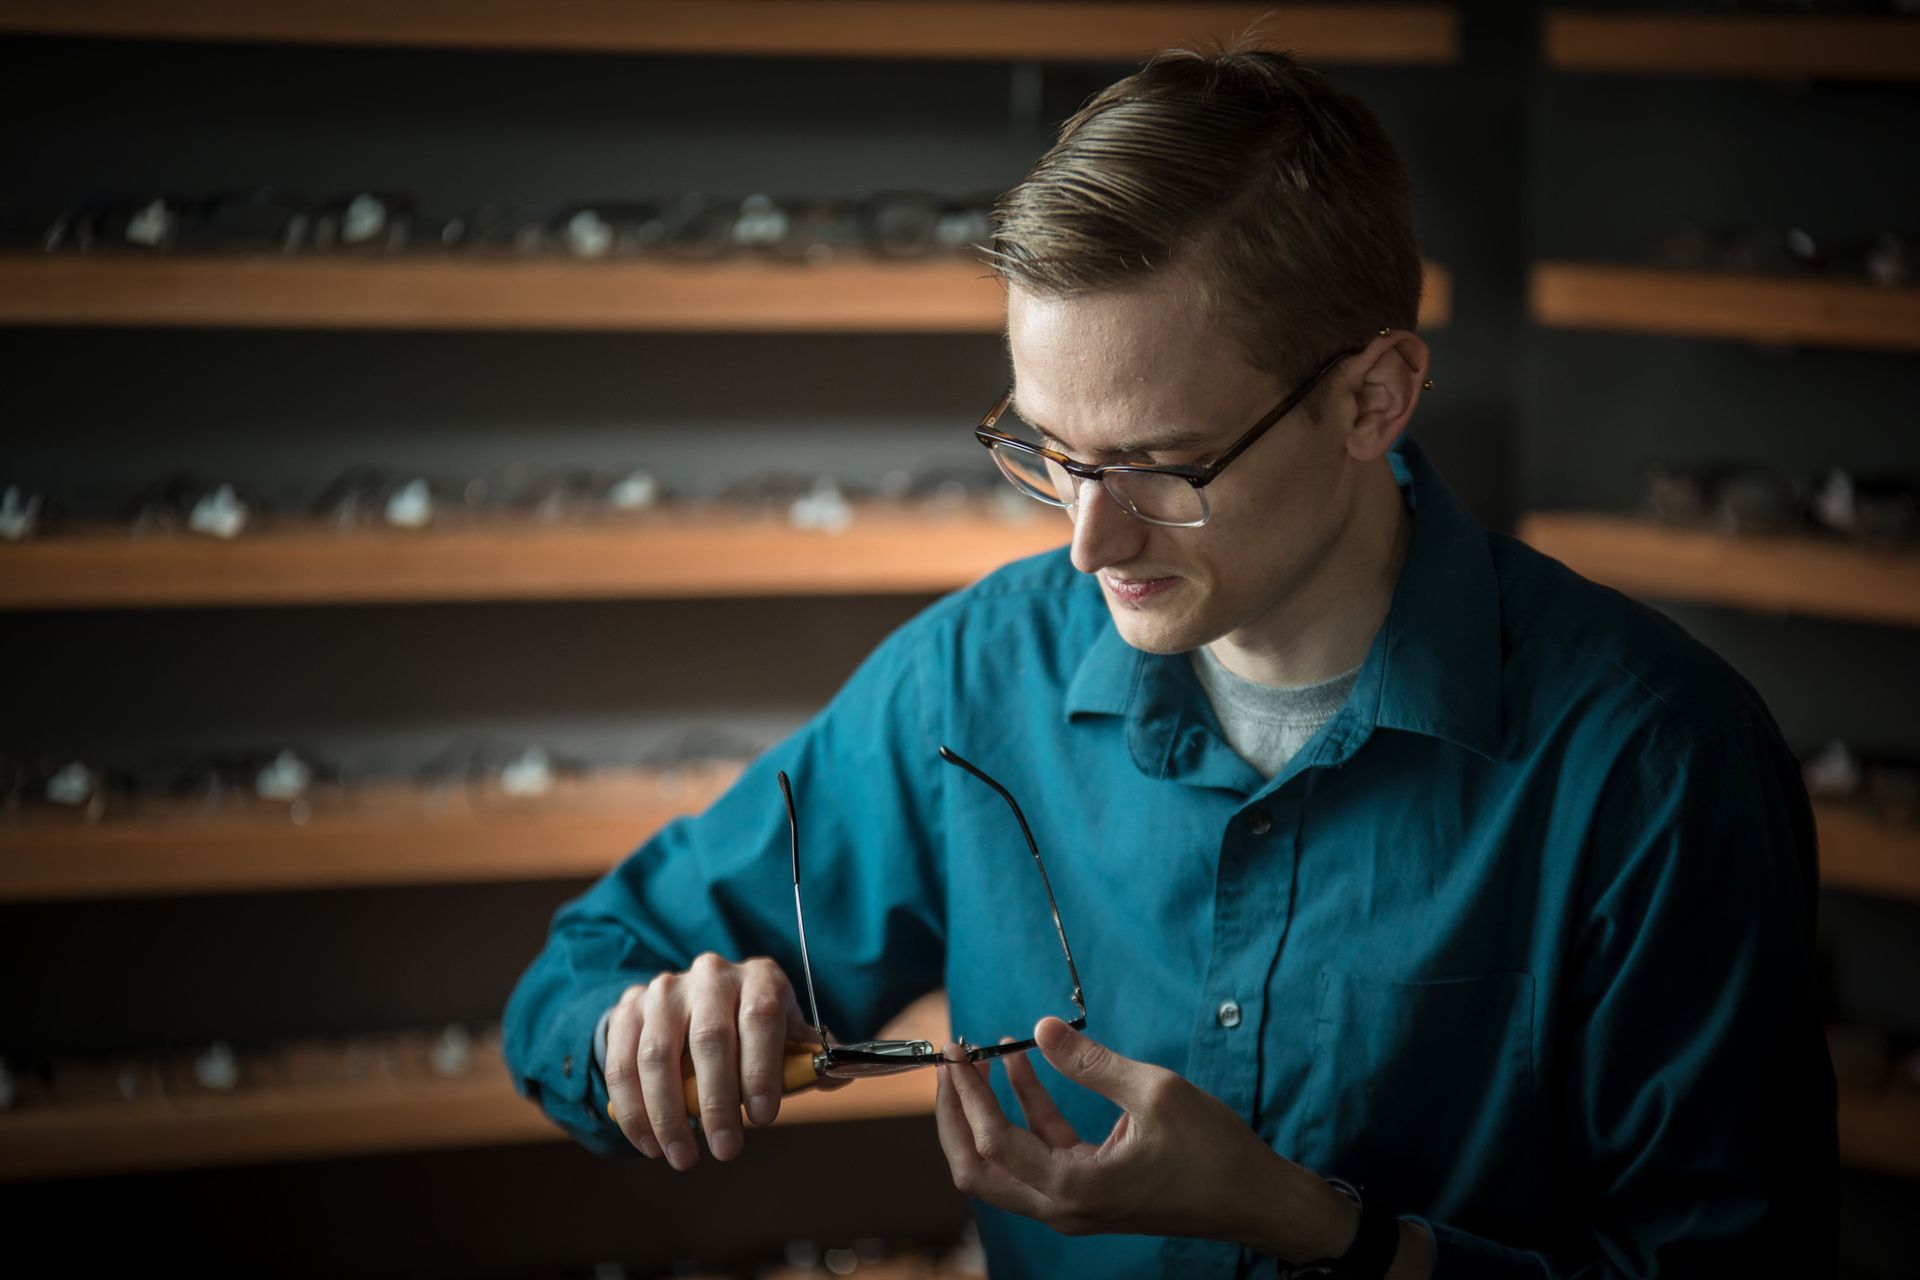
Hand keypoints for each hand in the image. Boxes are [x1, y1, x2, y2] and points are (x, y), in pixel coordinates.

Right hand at [602, 953, 842, 1170]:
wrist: (694, 1002)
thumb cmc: (752, 1030)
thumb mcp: (786, 1035)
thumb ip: (809, 1058)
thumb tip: (840, 1077)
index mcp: (759, 977)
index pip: (761, 1016)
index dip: (761, 1068)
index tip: (764, 1118)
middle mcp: (711, 975)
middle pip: (709, 1039)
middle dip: (717, 1103)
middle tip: (726, 1150)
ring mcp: (664, 990)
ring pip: (658, 1055)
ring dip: (668, 1114)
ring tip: (684, 1158)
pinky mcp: (629, 1009)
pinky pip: (622, 1063)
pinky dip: (633, 1110)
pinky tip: (649, 1144)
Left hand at [935, 1017, 1358, 1260]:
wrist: (1254, 1200)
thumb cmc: (1214, 1152)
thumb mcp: (1155, 1092)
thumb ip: (1092, 1061)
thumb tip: (1042, 1026)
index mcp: (1075, 1188)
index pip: (993, 1144)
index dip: (968, 1095)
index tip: (960, 1051)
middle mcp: (1064, 1207)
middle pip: (978, 1170)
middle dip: (956, 1114)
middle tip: (952, 1061)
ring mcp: (1073, 1205)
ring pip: (1002, 1166)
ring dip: (988, 1111)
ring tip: (984, 1054)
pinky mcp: (1087, 1192)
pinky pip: (1038, 1155)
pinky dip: (1025, 1114)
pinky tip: (1023, 1067)